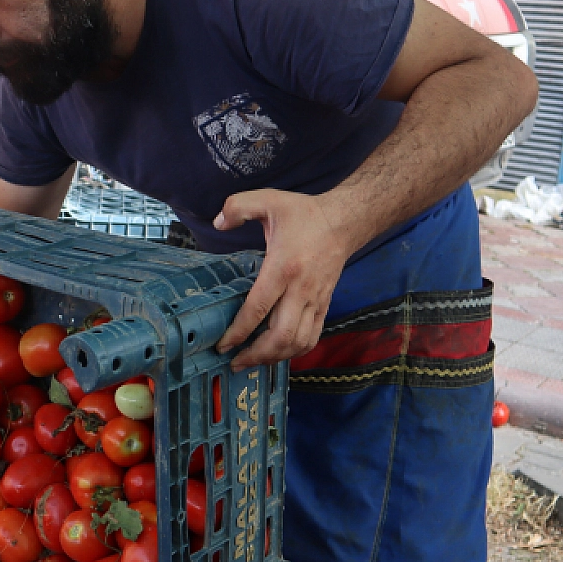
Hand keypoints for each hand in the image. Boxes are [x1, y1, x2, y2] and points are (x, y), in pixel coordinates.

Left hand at [214, 188, 353, 368]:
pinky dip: (294, 352)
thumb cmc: (304, 213)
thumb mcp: (268, 199)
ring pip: (298, 343)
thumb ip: (238, 206)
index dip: (239, 332)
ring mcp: (316, 300)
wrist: (344, 221)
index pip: (258, 308)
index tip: (223, 345)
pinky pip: (312, 337)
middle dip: (256, 355)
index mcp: (283, 267)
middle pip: (281, 336)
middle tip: (234, 362)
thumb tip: (218, 223)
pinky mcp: (325, 305)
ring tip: (253, 361)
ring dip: (275, 358)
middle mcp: (301, 289)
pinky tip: (278, 354)